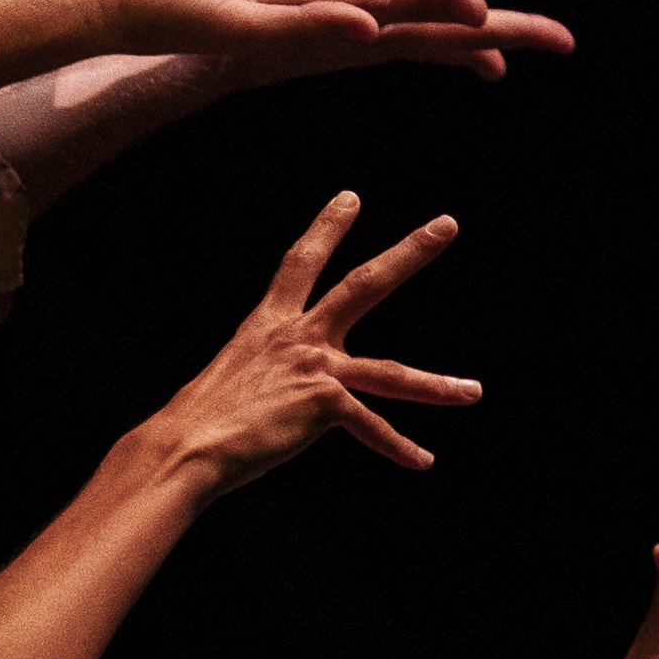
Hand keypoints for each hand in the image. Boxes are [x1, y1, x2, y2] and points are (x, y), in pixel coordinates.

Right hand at [143, 191, 481, 488]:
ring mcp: (313, 368)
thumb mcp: (232, 382)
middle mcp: (296, 338)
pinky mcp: (323, 403)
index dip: (326, 228)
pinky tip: (422, 460)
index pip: (300, 264)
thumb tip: (273, 398)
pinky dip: (395, 448)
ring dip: (435, 384)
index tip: (350, 198)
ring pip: (389, 372)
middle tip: (447, 225)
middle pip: (364, 285)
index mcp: (267, 327)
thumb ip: (264, 379)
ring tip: (473, 391)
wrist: (186, 446)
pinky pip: (370, 427)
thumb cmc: (197, 424)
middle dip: (408, 253)